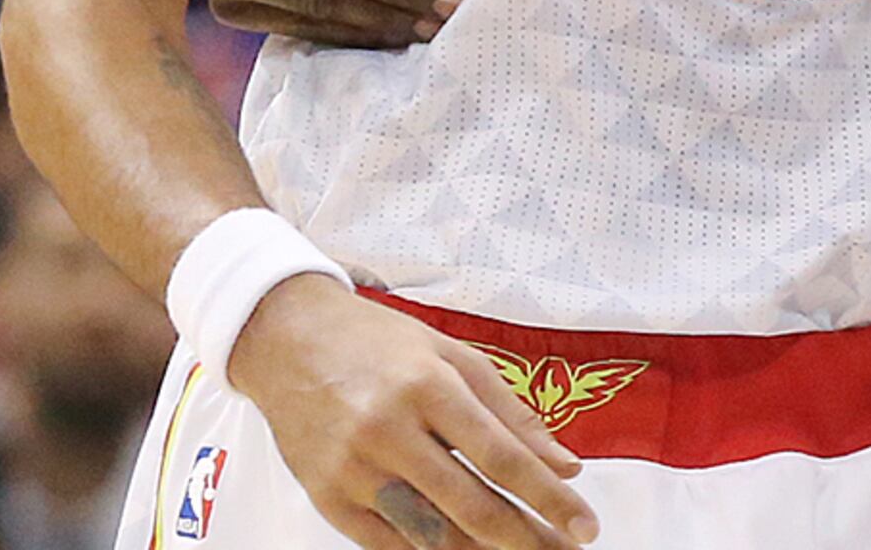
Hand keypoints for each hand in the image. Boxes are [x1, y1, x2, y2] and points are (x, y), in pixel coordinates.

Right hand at [225, 275, 597, 549]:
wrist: (286, 340)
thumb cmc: (379, 344)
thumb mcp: (455, 356)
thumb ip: (513, 414)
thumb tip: (566, 466)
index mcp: (429, 388)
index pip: (502, 457)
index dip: (549, 498)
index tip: (584, 525)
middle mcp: (388, 432)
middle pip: (470, 505)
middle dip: (527, 537)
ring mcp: (352, 470)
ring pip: (430, 535)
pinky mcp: (326, 498)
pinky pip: (387, 546)